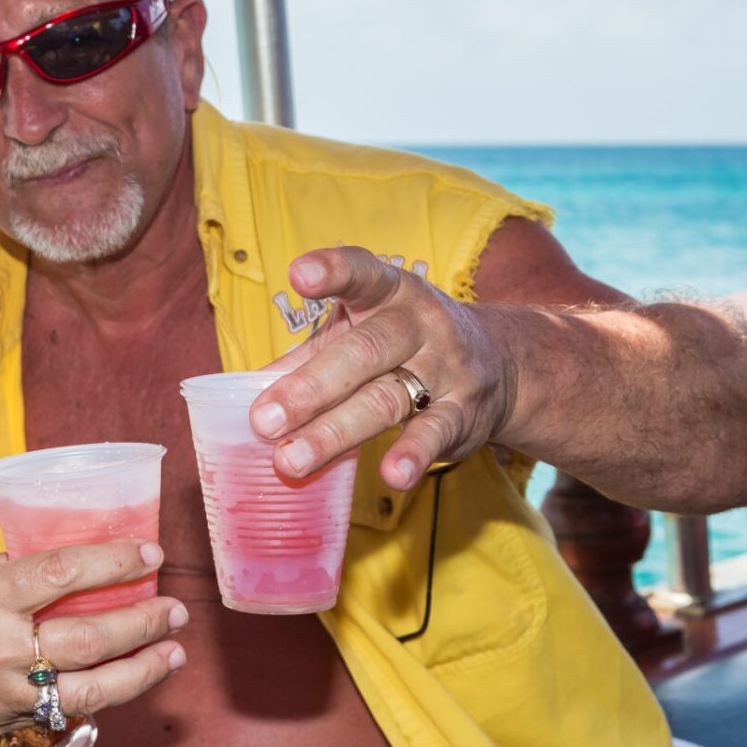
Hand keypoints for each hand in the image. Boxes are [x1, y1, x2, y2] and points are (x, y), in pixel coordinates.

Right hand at [0, 539, 187, 746]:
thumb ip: (6, 574)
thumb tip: (61, 570)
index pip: (62, 574)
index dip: (113, 562)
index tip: (148, 554)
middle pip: (90, 639)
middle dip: (143, 623)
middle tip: (175, 609)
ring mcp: (1, 696)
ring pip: (90, 690)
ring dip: (140, 671)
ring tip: (172, 654)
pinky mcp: (1, 727)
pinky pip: (61, 711)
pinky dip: (96, 696)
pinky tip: (119, 682)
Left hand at [251, 247, 516, 492]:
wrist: (502, 362)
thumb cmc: (404, 342)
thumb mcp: (359, 332)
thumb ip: (307, 356)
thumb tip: (243, 388)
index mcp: (388, 292)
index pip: (362, 274)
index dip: (333, 271)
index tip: (299, 275)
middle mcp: (419, 325)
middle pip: (363, 352)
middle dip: (310, 387)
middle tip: (264, 420)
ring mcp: (445, 369)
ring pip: (386, 399)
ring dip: (336, 432)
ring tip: (292, 460)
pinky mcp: (464, 413)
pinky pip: (435, 434)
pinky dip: (413, 455)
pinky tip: (391, 475)